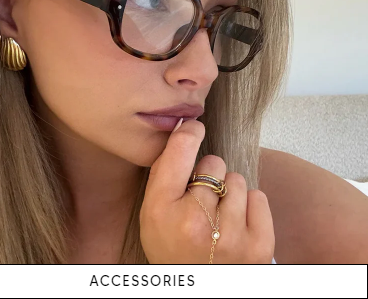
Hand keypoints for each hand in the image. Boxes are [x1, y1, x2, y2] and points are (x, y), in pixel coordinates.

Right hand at [140, 119, 274, 263]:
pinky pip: (258, 197)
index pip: (180, 151)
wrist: (197, 287)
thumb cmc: (172, 246)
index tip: (195, 128)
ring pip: (237, 180)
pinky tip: (236, 224)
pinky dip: (249, 206)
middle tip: (202, 199)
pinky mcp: (259, 246)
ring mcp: (230, 236)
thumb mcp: (152, 213)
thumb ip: (163, 173)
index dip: (190, 132)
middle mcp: (196, 222)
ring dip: (229, 193)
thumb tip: (185, 129)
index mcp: (163, 210)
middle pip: (214, 163)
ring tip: (219, 215)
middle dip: (209, 175)